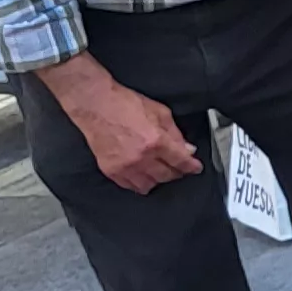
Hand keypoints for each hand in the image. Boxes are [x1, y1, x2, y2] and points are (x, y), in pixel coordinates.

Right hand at [46, 59, 201, 193]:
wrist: (95, 105)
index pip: (180, 161)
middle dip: (176, 172)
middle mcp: (141, 158)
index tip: (195, 168)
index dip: (192, 166)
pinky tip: (143, 175)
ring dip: (158, 179)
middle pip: (167, 176)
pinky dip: (139, 183)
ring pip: (149, 185)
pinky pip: (130, 186)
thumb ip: (175, 133)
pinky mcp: (111, 171)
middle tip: (178, 166)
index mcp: (155, 141)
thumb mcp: (159, 112)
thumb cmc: (124, 104)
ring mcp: (125, 167)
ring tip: (160, 170)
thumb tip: (187, 149)